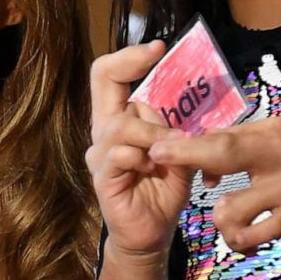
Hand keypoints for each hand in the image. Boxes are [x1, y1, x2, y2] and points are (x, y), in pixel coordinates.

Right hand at [87, 43, 192, 256]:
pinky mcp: (101, 175)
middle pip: (103, 79)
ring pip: (124, 123)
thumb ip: (177, 132)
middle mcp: (104, 129)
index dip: (129, 56)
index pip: (110, 75)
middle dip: (130, 64)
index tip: (157, 46)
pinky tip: (152, 171)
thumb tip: (181, 117)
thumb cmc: (163, 190)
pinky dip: (143, 159)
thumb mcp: (179, 154)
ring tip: (166, 155)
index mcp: (121, 119)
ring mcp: (99, 152)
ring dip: (154, 135)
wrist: (151, 232)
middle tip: (156, 57)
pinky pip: (121, 153)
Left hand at [147, 116, 280, 252]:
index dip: (188, 144)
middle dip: (187, 156)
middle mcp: (280, 153)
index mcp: (272, 132)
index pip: (223, 136)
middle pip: (223, 153)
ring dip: (221, 220)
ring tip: (229, 223)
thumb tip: (201, 166)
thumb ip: (239, 149)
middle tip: (158, 158)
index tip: (158, 145)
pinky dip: (241, 240)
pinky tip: (243, 240)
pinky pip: (254, 233)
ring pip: (232, 206)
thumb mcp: (275, 145)